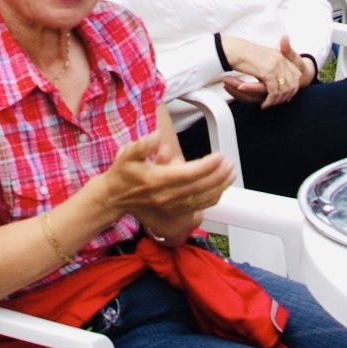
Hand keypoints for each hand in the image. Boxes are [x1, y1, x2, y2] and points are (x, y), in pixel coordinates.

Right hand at [92, 128, 234, 223]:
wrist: (114, 197)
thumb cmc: (123, 173)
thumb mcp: (127, 154)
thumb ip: (142, 145)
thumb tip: (158, 136)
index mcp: (157, 180)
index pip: (188, 174)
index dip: (206, 166)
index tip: (219, 156)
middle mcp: (167, 195)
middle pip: (199, 187)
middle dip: (218, 175)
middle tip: (230, 162)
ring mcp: (172, 206)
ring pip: (202, 199)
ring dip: (219, 186)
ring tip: (232, 173)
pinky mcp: (174, 211)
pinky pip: (198, 206)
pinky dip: (212, 198)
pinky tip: (221, 188)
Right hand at [221, 35, 306, 107]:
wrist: (234, 49)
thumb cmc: (245, 54)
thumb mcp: (264, 58)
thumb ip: (274, 65)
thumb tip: (279, 79)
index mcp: (281, 55)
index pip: (297, 74)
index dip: (294, 87)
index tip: (286, 96)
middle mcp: (281, 59)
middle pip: (293, 83)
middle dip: (287, 96)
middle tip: (278, 103)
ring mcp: (276, 65)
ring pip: (284, 89)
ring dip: (277, 100)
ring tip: (269, 104)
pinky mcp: (268, 72)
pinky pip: (274, 91)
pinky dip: (270, 100)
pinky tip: (264, 104)